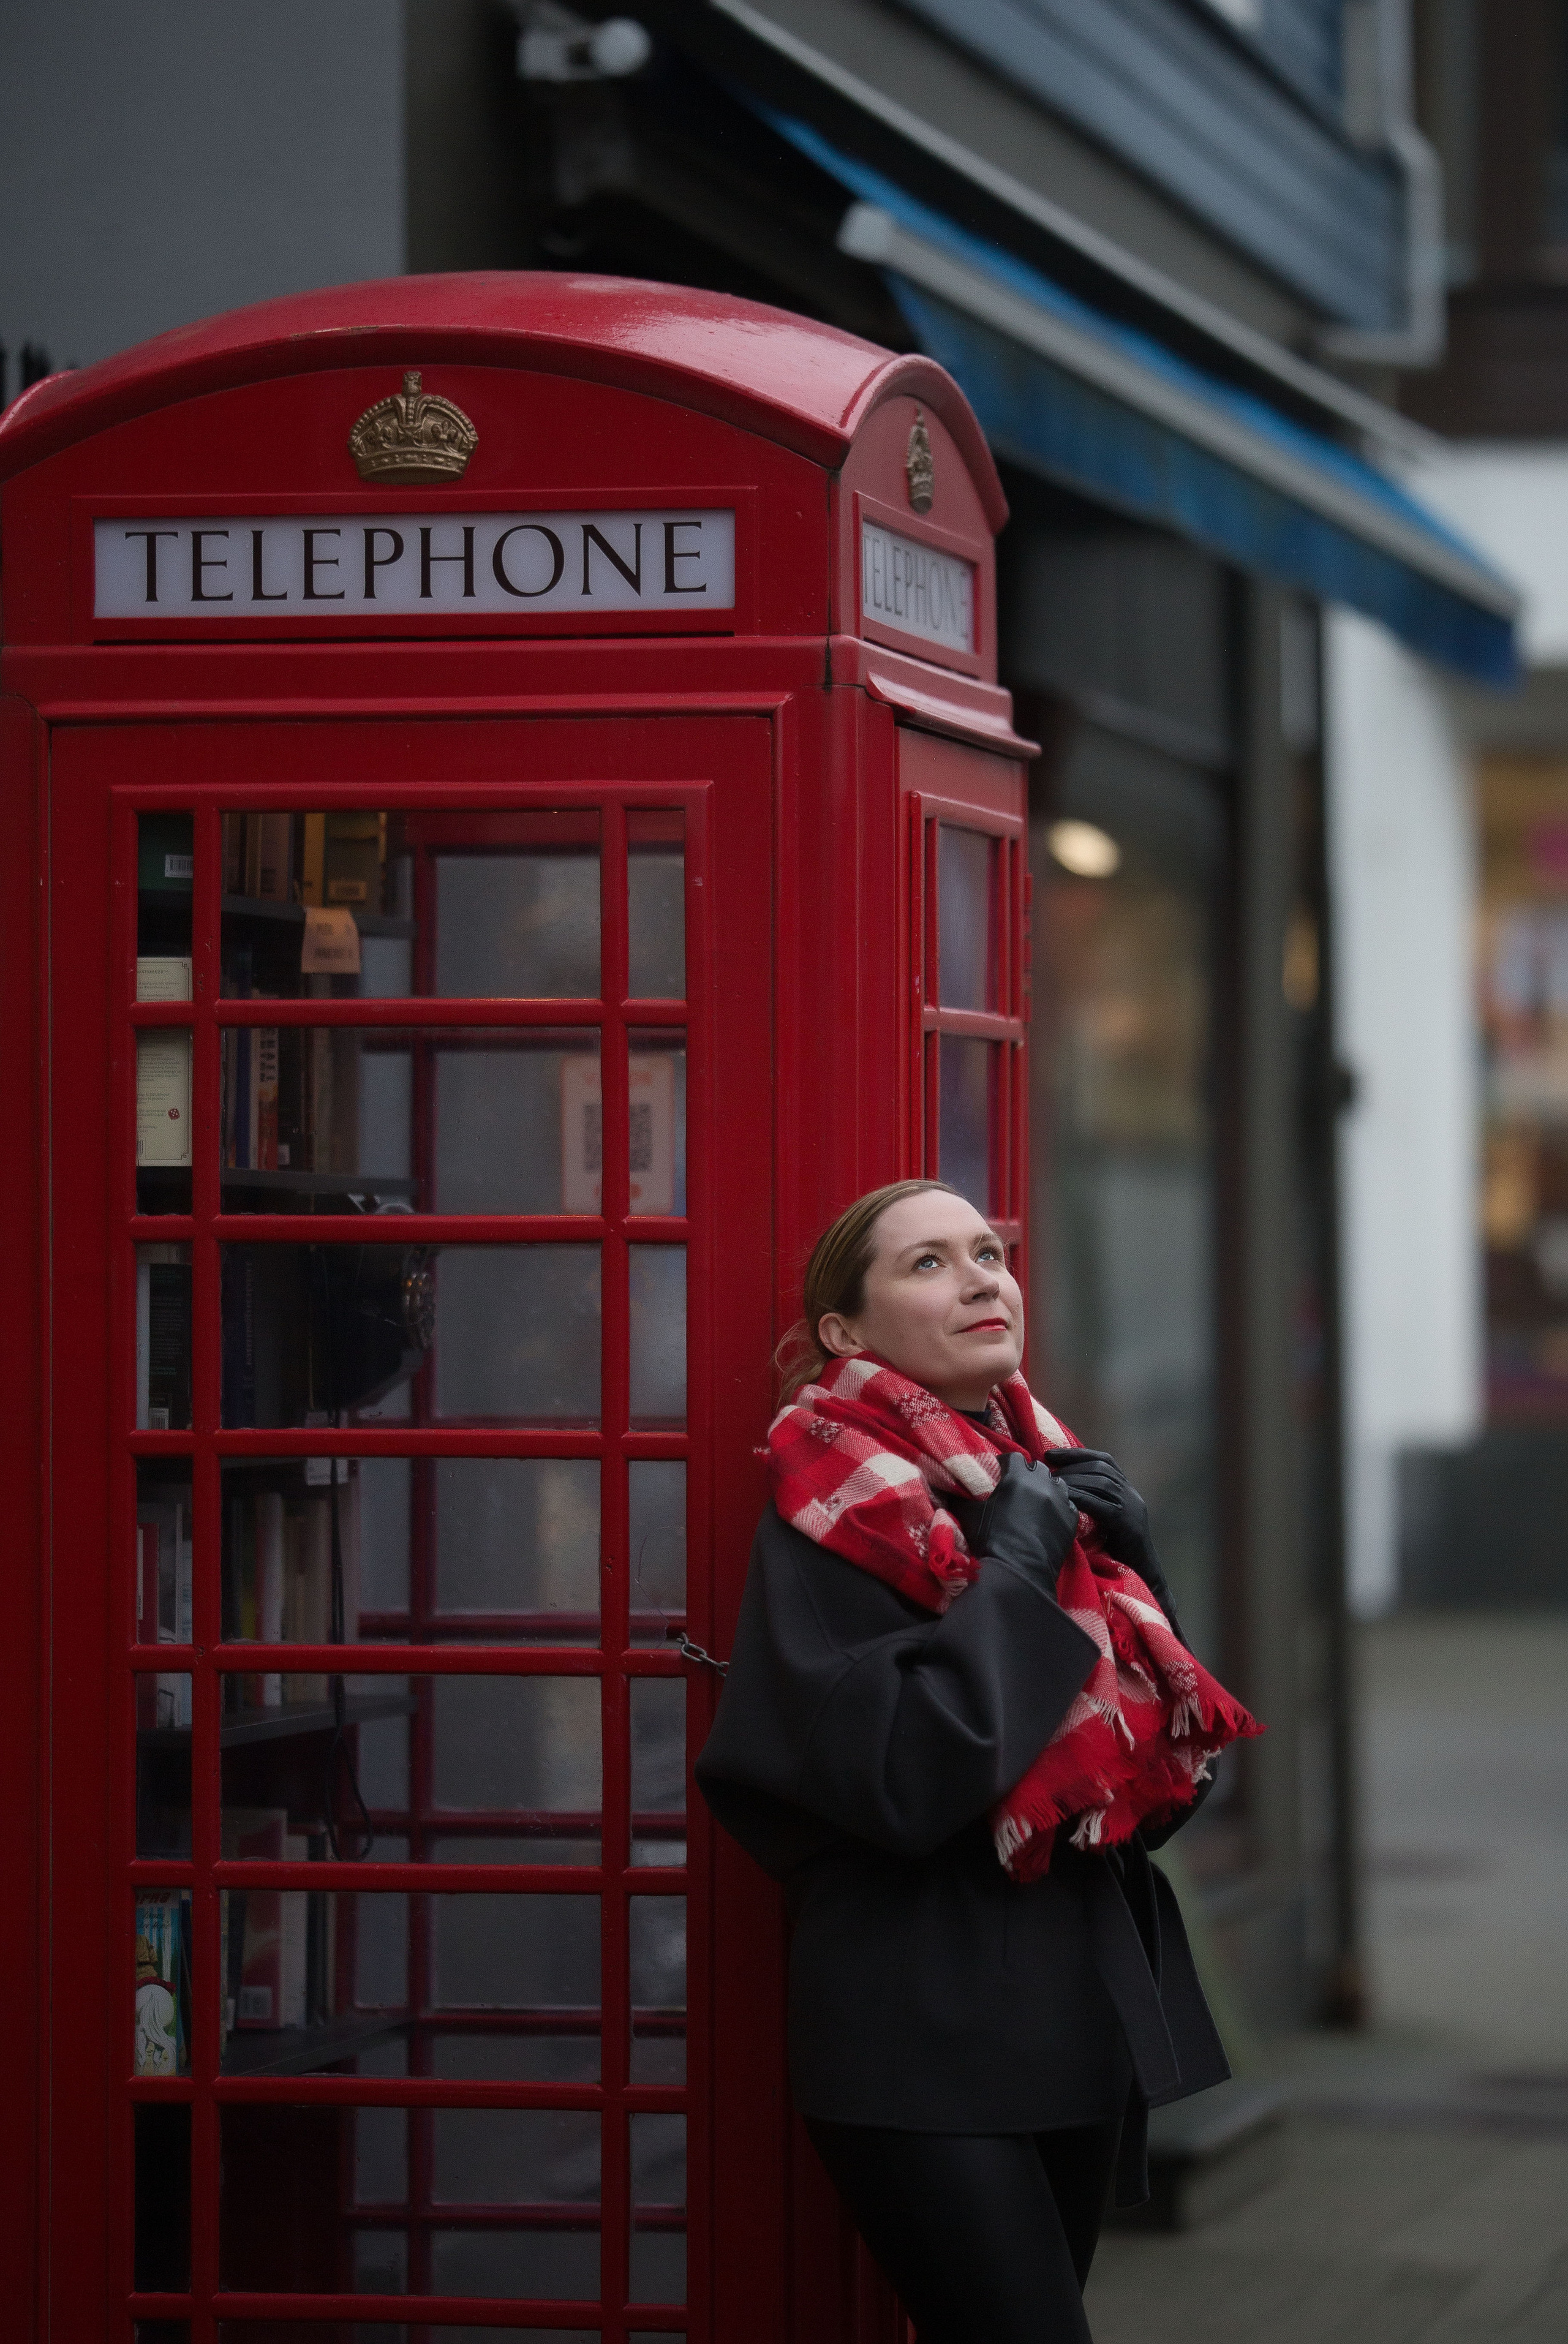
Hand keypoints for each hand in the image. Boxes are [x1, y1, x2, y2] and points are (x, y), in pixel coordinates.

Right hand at [947, 1450, 1081, 1594]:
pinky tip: (1049, 1517)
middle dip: (1028, 1474)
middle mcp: (1042, 1484)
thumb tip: (941, 1486)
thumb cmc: (990, 1540)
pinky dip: (1059, 1507)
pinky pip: (1068, 1505)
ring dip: (1046, 1488)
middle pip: (1038, 1468)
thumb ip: (958, 1497)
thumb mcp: (968, 1515)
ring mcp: (1060, 1502)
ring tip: (1036, 1501)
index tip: (998, 1474)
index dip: (1005, 1464)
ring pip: (1057, 1484)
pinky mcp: (1071, 1521)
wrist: (1017, 1572)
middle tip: (1017, 1488)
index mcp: (1017, 1477)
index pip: (1014, 1457)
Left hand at [1043, 1447, 1163, 1591]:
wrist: (1143, 1579)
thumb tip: (1057, 1493)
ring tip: (1051, 1483)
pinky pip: (1101, 1505)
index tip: (1050, 1453)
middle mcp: (1132, 1495)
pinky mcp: (1128, 1524)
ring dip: (1073, 1479)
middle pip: (1100, 1468)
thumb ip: (1091, 1505)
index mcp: (1127, 1492)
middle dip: (1071, 1465)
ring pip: (1101, 1482)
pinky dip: (1081, 1498)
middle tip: (1046, 1471)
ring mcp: (1132, 1508)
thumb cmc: (1116, 1554)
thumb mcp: (1103, 1522)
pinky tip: (1063, 1499)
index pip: (1104, 1461)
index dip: (1077, 1454)